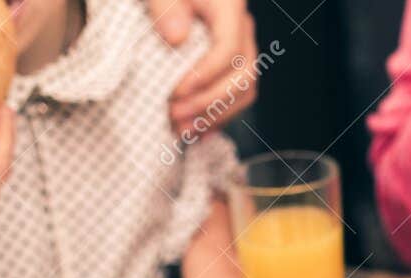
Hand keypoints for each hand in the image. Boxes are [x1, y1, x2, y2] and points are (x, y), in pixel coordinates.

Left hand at [149, 0, 258, 134]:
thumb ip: (165, 8)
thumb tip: (176, 39)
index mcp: (230, 7)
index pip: (229, 50)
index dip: (205, 76)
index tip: (176, 92)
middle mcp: (243, 28)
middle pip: (243, 75)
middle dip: (210, 102)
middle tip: (176, 115)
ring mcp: (241, 46)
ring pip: (245, 90)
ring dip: (217, 115)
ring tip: (184, 129)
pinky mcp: (232, 61)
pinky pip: (237, 94)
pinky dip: (219, 116)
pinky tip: (199, 132)